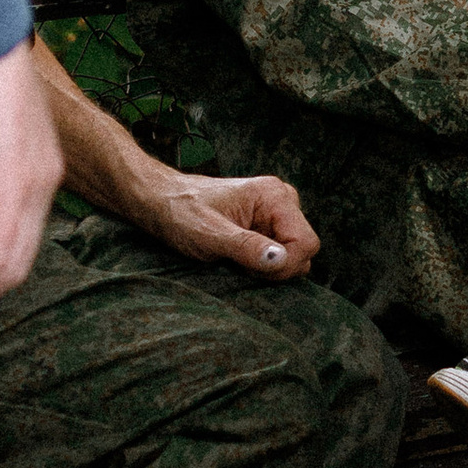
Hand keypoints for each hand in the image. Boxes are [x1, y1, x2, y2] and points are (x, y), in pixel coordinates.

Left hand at [139, 168, 322, 279]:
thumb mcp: (210, 235)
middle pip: (304, 250)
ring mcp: (276, 212)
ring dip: (268, 267)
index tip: (253, 271)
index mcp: (274, 196)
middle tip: (240, 264)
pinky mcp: (268, 224)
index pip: (306, 242)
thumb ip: (246, 247)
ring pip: (294, 254)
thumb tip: (281, 259)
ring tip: (236, 259)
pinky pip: (281, 253)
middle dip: (277, 267)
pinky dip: (262, 263)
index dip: (286, 265)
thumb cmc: (181, 213)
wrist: (161, 201)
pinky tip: (238, 257)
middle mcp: (282, 200)